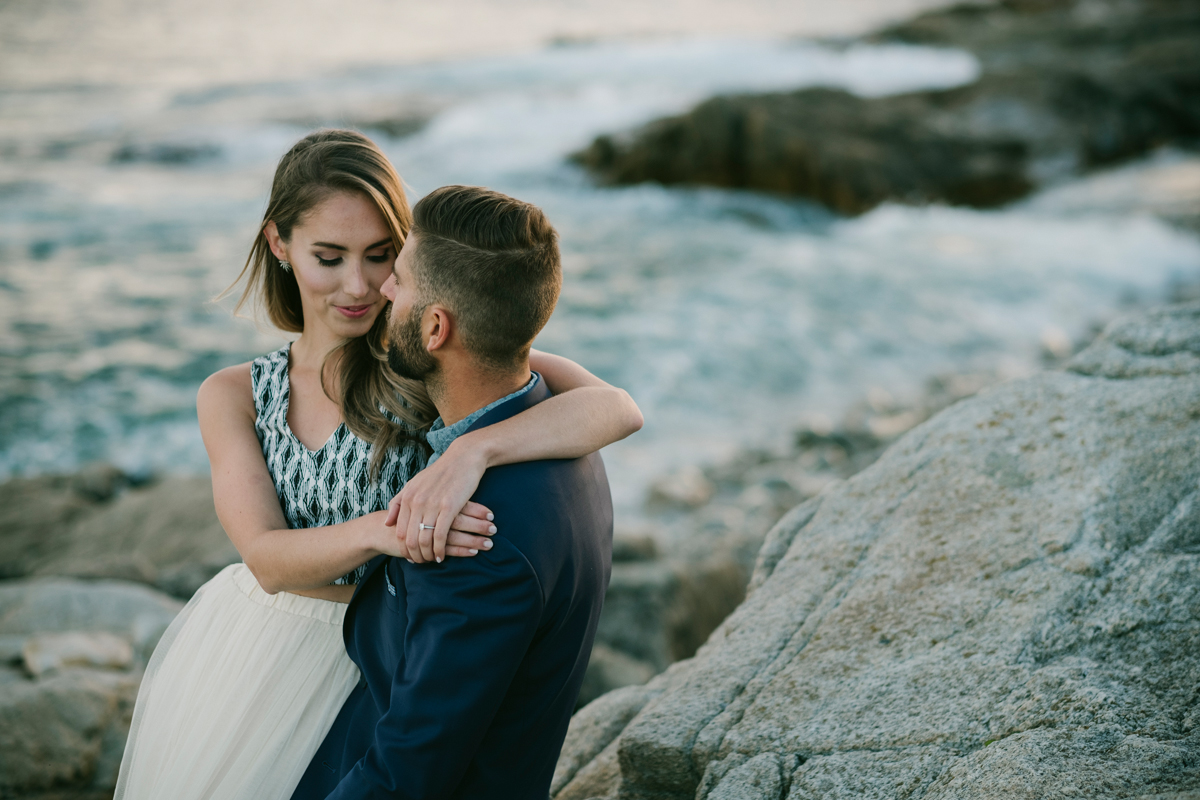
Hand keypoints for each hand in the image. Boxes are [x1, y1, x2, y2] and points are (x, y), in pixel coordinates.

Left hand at [385, 438, 496, 563]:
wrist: (463, 458)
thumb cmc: (440, 473)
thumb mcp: (414, 484)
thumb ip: (398, 502)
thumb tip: (387, 523)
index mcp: (407, 497)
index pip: (399, 531)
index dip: (404, 548)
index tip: (412, 555)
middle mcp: (416, 501)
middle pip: (410, 539)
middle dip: (415, 555)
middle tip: (422, 563)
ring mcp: (432, 505)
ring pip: (424, 540)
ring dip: (428, 555)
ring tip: (433, 560)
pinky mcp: (449, 507)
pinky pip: (440, 536)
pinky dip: (440, 549)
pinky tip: (442, 556)